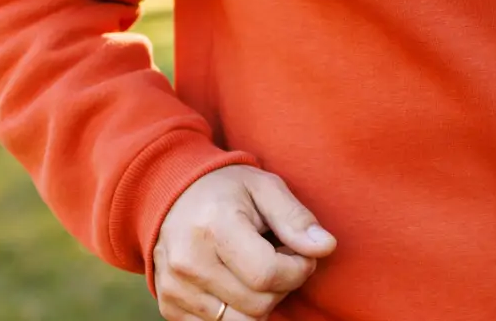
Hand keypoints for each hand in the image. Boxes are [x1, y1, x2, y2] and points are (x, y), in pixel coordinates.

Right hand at [152, 165, 335, 320]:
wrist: (172, 195)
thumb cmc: (227, 190)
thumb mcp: (266, 188)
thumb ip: (296, 218)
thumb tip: (326, 247)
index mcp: (214, 228)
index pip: (268, 275)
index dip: (298, 269)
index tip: (301, 252)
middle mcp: (188, 263)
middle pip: (258, 305)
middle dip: (282, 285)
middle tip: (280, 258)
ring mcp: (175, 289)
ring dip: (261, 302)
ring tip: (258, 270)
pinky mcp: (170, 307)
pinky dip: (237, 312)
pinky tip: (236, 283)